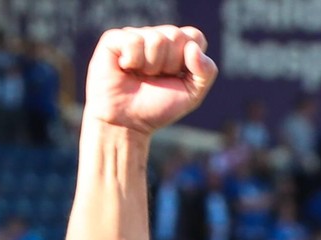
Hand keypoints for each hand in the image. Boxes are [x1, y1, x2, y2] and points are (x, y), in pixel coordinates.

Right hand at [84, 25, 218, 135]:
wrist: (127, 123)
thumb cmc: (158, 108)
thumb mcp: (192, 94)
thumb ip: (206, 71)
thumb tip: (192, 47)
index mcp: (177, 47)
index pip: (195, 37)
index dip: (190, 60)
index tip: (177, 76)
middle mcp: (156, 37)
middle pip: (176, 35)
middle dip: (170, 64)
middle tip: (155, 78)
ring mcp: (135, 36)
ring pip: (157, 39)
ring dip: (151, 66)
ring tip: (140, 76)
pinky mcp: (114, 39)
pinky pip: (134, 41)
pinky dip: (133, 61)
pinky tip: (125, 69)